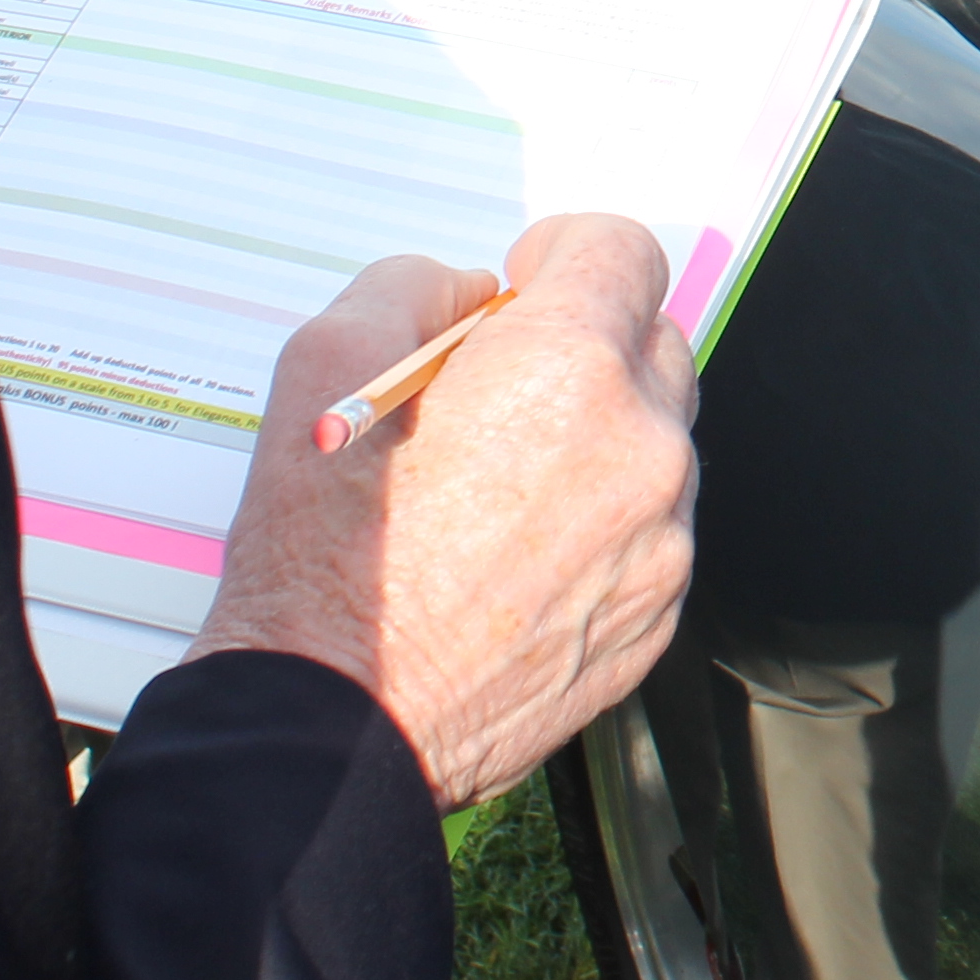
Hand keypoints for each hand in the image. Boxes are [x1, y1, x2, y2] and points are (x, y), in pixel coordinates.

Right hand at [194, 213, 697, 806]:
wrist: (332, 727)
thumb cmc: (319, 565)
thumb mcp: (323, 368)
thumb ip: (412, 291)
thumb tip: (469, 293)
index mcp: (568, 371)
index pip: (624, 252)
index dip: (567, 252)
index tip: (528, 278)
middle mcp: (638, 451)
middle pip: (652, 345)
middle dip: (586, 345)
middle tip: (497, 387)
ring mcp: (660, 543)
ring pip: (654, 445)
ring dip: (596, 439)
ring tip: (493, 485)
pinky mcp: (654, 618)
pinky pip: (649, 535)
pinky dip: (599, 524)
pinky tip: (511, 554)